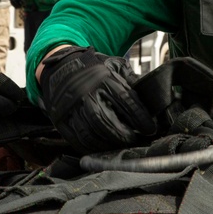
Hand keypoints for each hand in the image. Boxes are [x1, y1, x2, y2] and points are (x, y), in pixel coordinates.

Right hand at [40, 46, 155, 153]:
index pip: (125, 101)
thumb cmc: (93, 68)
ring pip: (91, 133)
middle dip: (123, 135)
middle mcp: (86, 93)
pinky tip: (102, 147)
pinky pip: (77, 139)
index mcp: (103, 79)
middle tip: (134, 140)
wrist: (62, 67)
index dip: (140, 118)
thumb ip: (131, 81)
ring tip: (119, 145)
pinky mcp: (61, 119)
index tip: (150, 128)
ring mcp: (71, 108)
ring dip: (108, 144)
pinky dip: (91, 147)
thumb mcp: (114, 66)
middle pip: (105, 121)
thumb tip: (151, 97)